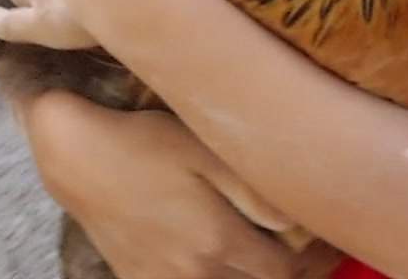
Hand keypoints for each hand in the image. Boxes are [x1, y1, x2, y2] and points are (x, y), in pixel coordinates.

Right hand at [17, 90, 300, 278]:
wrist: (76, 156)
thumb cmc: (143, 142)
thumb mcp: (204, 151)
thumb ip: (254, 190)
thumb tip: (298, 224)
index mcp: (216, 241)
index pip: (284, 273)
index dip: (315, 262)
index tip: (332, 243)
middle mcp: (193, 272)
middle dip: (297, 276)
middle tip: (321, 255)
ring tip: (282, 262)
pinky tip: (232, 264)